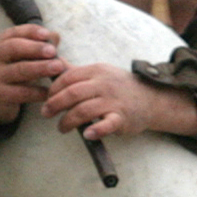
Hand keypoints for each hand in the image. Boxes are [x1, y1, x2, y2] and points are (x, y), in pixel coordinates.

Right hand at [0, 22, 63, 123]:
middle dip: (35, 48)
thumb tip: (55, 36)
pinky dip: (37, 92)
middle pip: (13, 48)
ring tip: (58, 67)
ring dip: (40, 68)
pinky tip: (50, 91)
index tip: (47, 34)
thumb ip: (37, 45)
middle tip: (53, 51)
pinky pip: (22, 92)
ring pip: (19, 70)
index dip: (30, 32)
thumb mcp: (21, 56)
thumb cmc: (12, 71)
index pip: (13, 33)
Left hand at [40, 62, 196, 142]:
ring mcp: (114, 101)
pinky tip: (87, 135)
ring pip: (84, 110)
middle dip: (54, 105)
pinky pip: (108, 124)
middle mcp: (104, 84)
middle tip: (46, 114)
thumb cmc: (118, 87)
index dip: (53, 90)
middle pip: (72, 94)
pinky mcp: (122, 118)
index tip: (46, 99)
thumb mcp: (99, 73)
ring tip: (62, 128)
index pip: (67, 78)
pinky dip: (96, 130)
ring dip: (68, 121)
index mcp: (96, 71)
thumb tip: (52, 61)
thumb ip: (75, 71)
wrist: (150, 99)